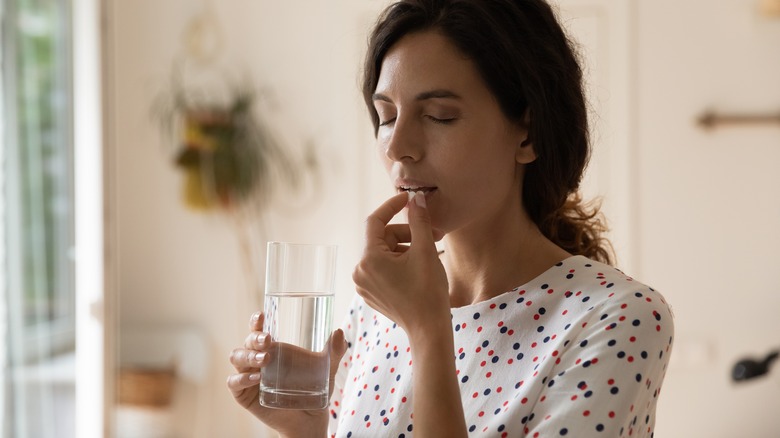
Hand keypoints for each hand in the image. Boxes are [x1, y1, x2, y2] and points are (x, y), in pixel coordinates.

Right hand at [226, 311, 347, 436]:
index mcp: (273, 349)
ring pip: (237, 358)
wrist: (310, 420)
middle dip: (254, 338)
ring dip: (247, 356)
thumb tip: (339, 332)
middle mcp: (257, 360)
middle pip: (247, 342)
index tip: (261, 315)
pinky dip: (241, 379)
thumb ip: (334, 352)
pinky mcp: (244, 395)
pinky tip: (256, 378)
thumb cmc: (314, 391)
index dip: (256, 322)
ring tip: (264, 360)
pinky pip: (234, 383)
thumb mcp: (326, 370)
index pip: (259, 331)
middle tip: (268, 340)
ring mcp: (249, 376)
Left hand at [352, 191, 448, 334]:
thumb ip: (419, 221)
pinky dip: (399, 262)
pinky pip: (382, 268)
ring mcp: (364, 284)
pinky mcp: (371, 293)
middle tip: (434, 235)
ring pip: (384, 253)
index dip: (392, 206)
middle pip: (382, 238)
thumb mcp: (425, 251)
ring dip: (405, 248)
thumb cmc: (428, 291)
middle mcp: (360, 271)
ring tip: (429, 254)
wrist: (429, 330)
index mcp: (368, 259)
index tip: (409, 199)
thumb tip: (416, 199)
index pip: (375, 221)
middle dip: (408, 233)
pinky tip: (419, 268)